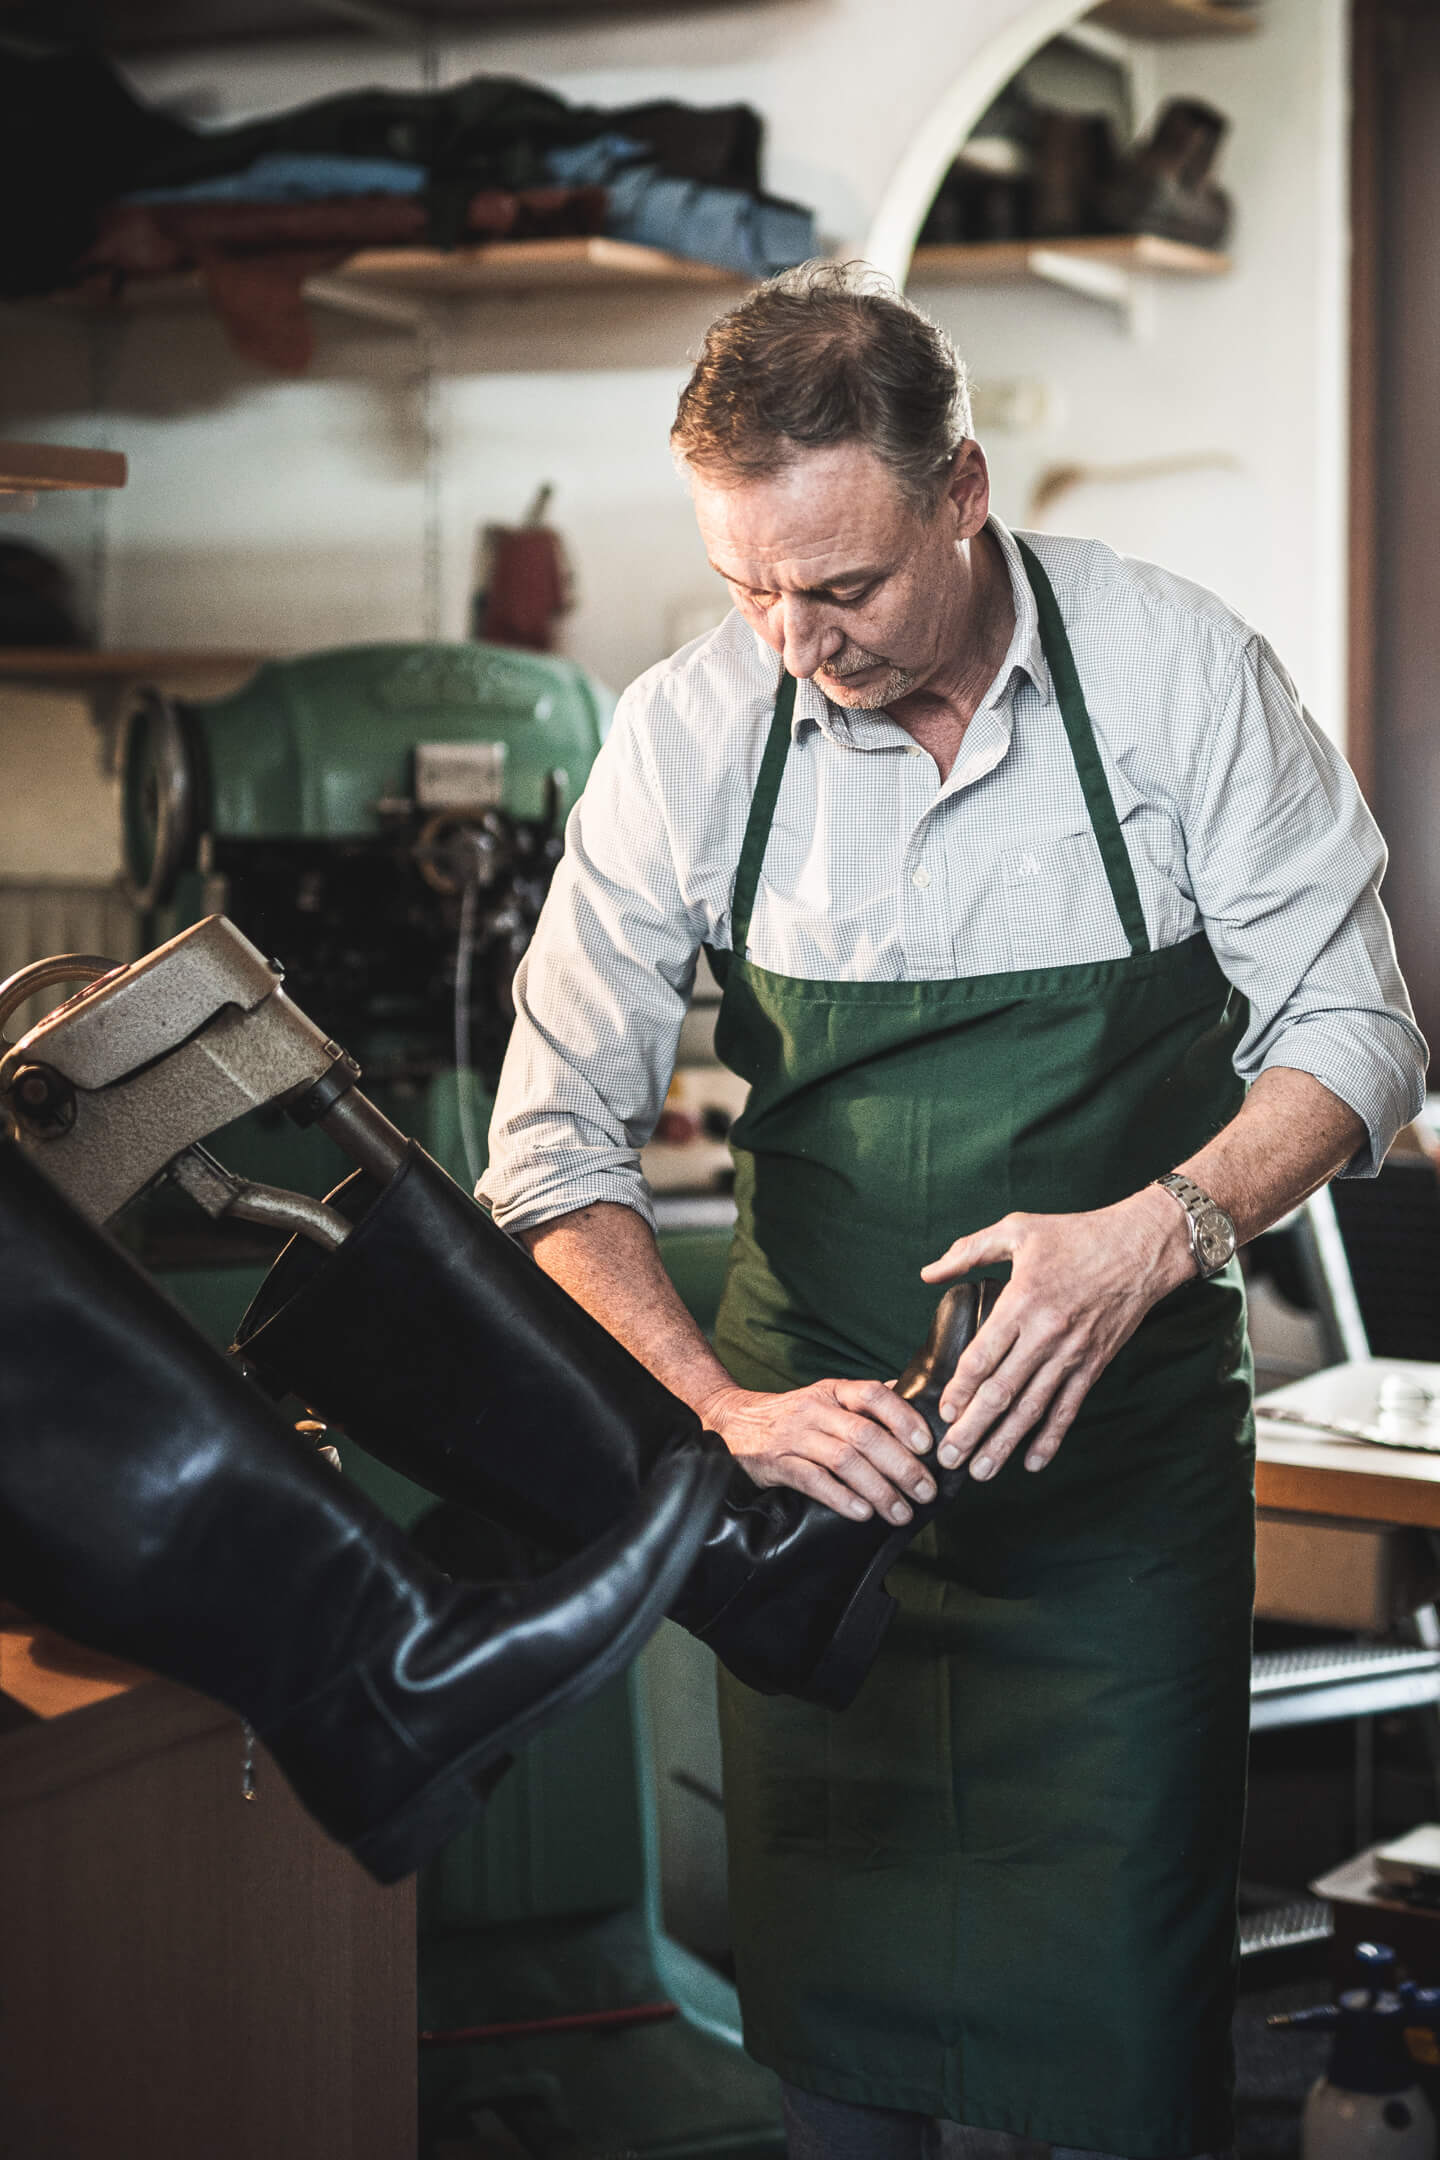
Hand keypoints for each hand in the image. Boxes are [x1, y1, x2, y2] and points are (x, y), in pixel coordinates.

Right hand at [698, 1376, 936, 1523]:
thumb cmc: (792, 1414)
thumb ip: (866, 1401)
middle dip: (901, 1466)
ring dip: (878, 1489)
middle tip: (926, 1491)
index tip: (928, 1445)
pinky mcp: (776, 1462)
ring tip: (900, 1512)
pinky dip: (841, 1498)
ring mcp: (794, 1435)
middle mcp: (815, 1409)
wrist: (733, 1420)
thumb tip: (916, 1397)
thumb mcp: (828, 1397)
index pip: (874, 1394)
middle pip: (865, 1434)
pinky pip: (813, 1481)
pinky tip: (863, 1513)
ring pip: (844, 1460)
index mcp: (833, 1391)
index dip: (904, 1417)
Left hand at [918, 1186, 1192, 1480]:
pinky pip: (1068, 1408)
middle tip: (949, 1458)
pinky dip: (1051, 1438)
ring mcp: (1072, 1354)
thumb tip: (928, 1273)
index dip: (960, 1389)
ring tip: (980, 1471)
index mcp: (1022, 1301)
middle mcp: (1046, 1334)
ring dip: (1005, 1443)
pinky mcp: (1093, 1365)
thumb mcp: (1017, 1229)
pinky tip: (1032, 1462)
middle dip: (972, 1429)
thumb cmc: (1075, 1235)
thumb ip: (969, 1251)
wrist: (1141, 1248)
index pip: (983, 1357)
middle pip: (1002, 1392)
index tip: (943, 1413)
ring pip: (1032, 1409)